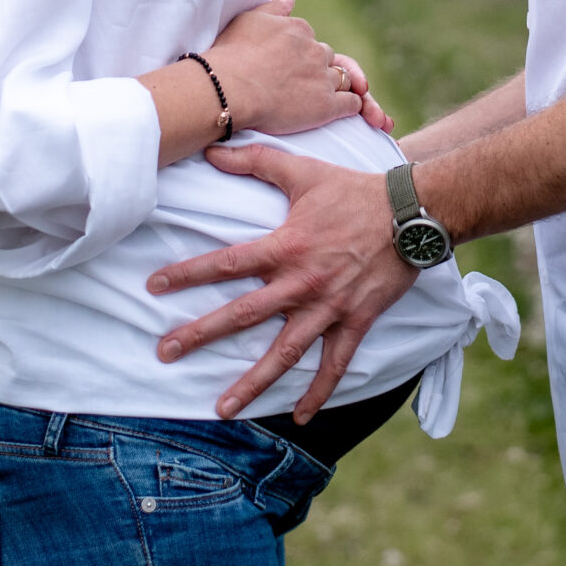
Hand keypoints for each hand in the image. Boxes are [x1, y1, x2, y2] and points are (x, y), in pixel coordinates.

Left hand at [146, 143, 415, 420]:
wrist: (411, 213)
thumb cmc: (354, 191)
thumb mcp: (303, 171)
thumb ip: (256, 160)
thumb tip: (212, 149)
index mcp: (284, 247)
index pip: (226, 264)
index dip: (188, 274)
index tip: (154, 287)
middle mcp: (301, 282)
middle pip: (243, 314)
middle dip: (201, 334)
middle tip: (165, 352)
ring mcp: (328, 307)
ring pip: (285, 352)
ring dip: (253, 381)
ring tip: (223, 408)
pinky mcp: (355, 321)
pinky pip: (335, 364)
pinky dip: (318, 392)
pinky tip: (300, 416)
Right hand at [209, 0, 389, 136]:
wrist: (229, 89)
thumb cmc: (231, 55)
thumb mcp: (248, 20)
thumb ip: (273, 8)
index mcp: (298, 29)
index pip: (309, 38)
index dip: (300, 52)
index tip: (287, 64)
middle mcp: (315, 50)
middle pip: (326, 57)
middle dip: (318, 67)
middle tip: (301, 82)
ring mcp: (323, 78)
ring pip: (342, 78)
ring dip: (336, 86)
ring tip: (319, 98)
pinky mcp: (327, 106)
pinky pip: (352, 103)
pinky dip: (353, 105)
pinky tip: (344, 110)